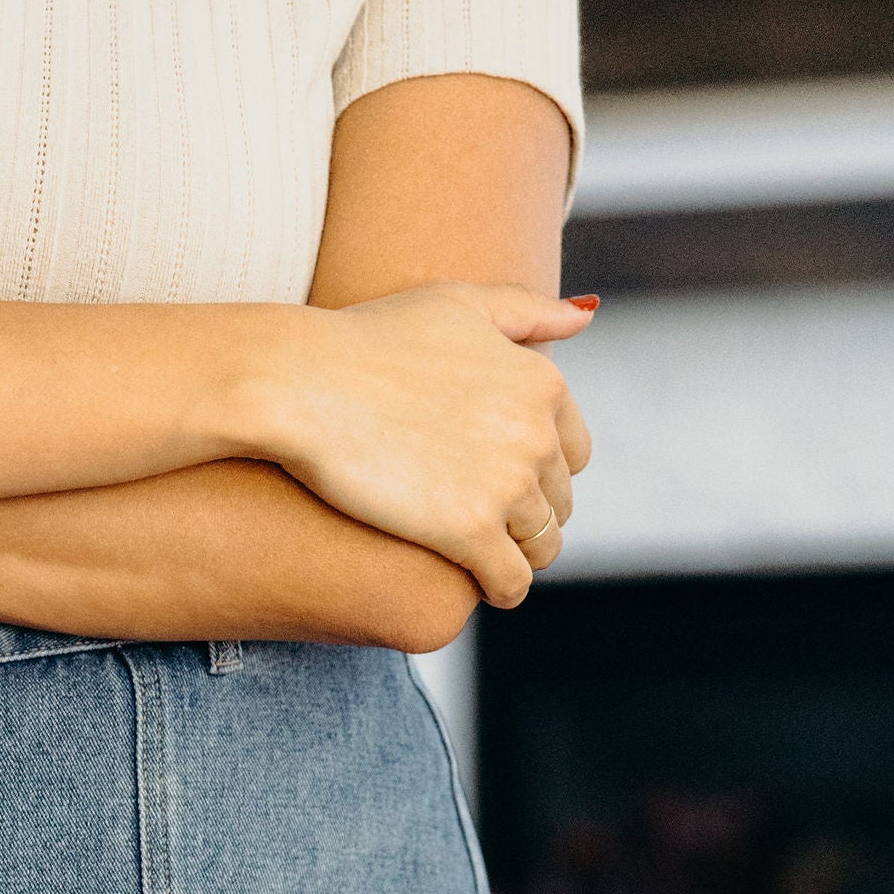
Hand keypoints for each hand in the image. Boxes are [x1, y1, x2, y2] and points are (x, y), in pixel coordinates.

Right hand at [267, 285, 592, 607]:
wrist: (306, 383)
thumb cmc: (369, 338)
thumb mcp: (458, 303)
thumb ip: (527, 310)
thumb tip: (587, 313)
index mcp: (543, 383)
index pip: (573, 452)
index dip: (542, 474)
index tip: (508, 486)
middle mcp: (536, 434)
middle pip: (558, 501)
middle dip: (531, 517)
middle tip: (491, 529)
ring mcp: (506, 486)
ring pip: (541, 545)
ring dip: (520, 558)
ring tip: (488, 562)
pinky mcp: (470, 532)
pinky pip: (510, 581)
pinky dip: (502, 589)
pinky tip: (483, 589)